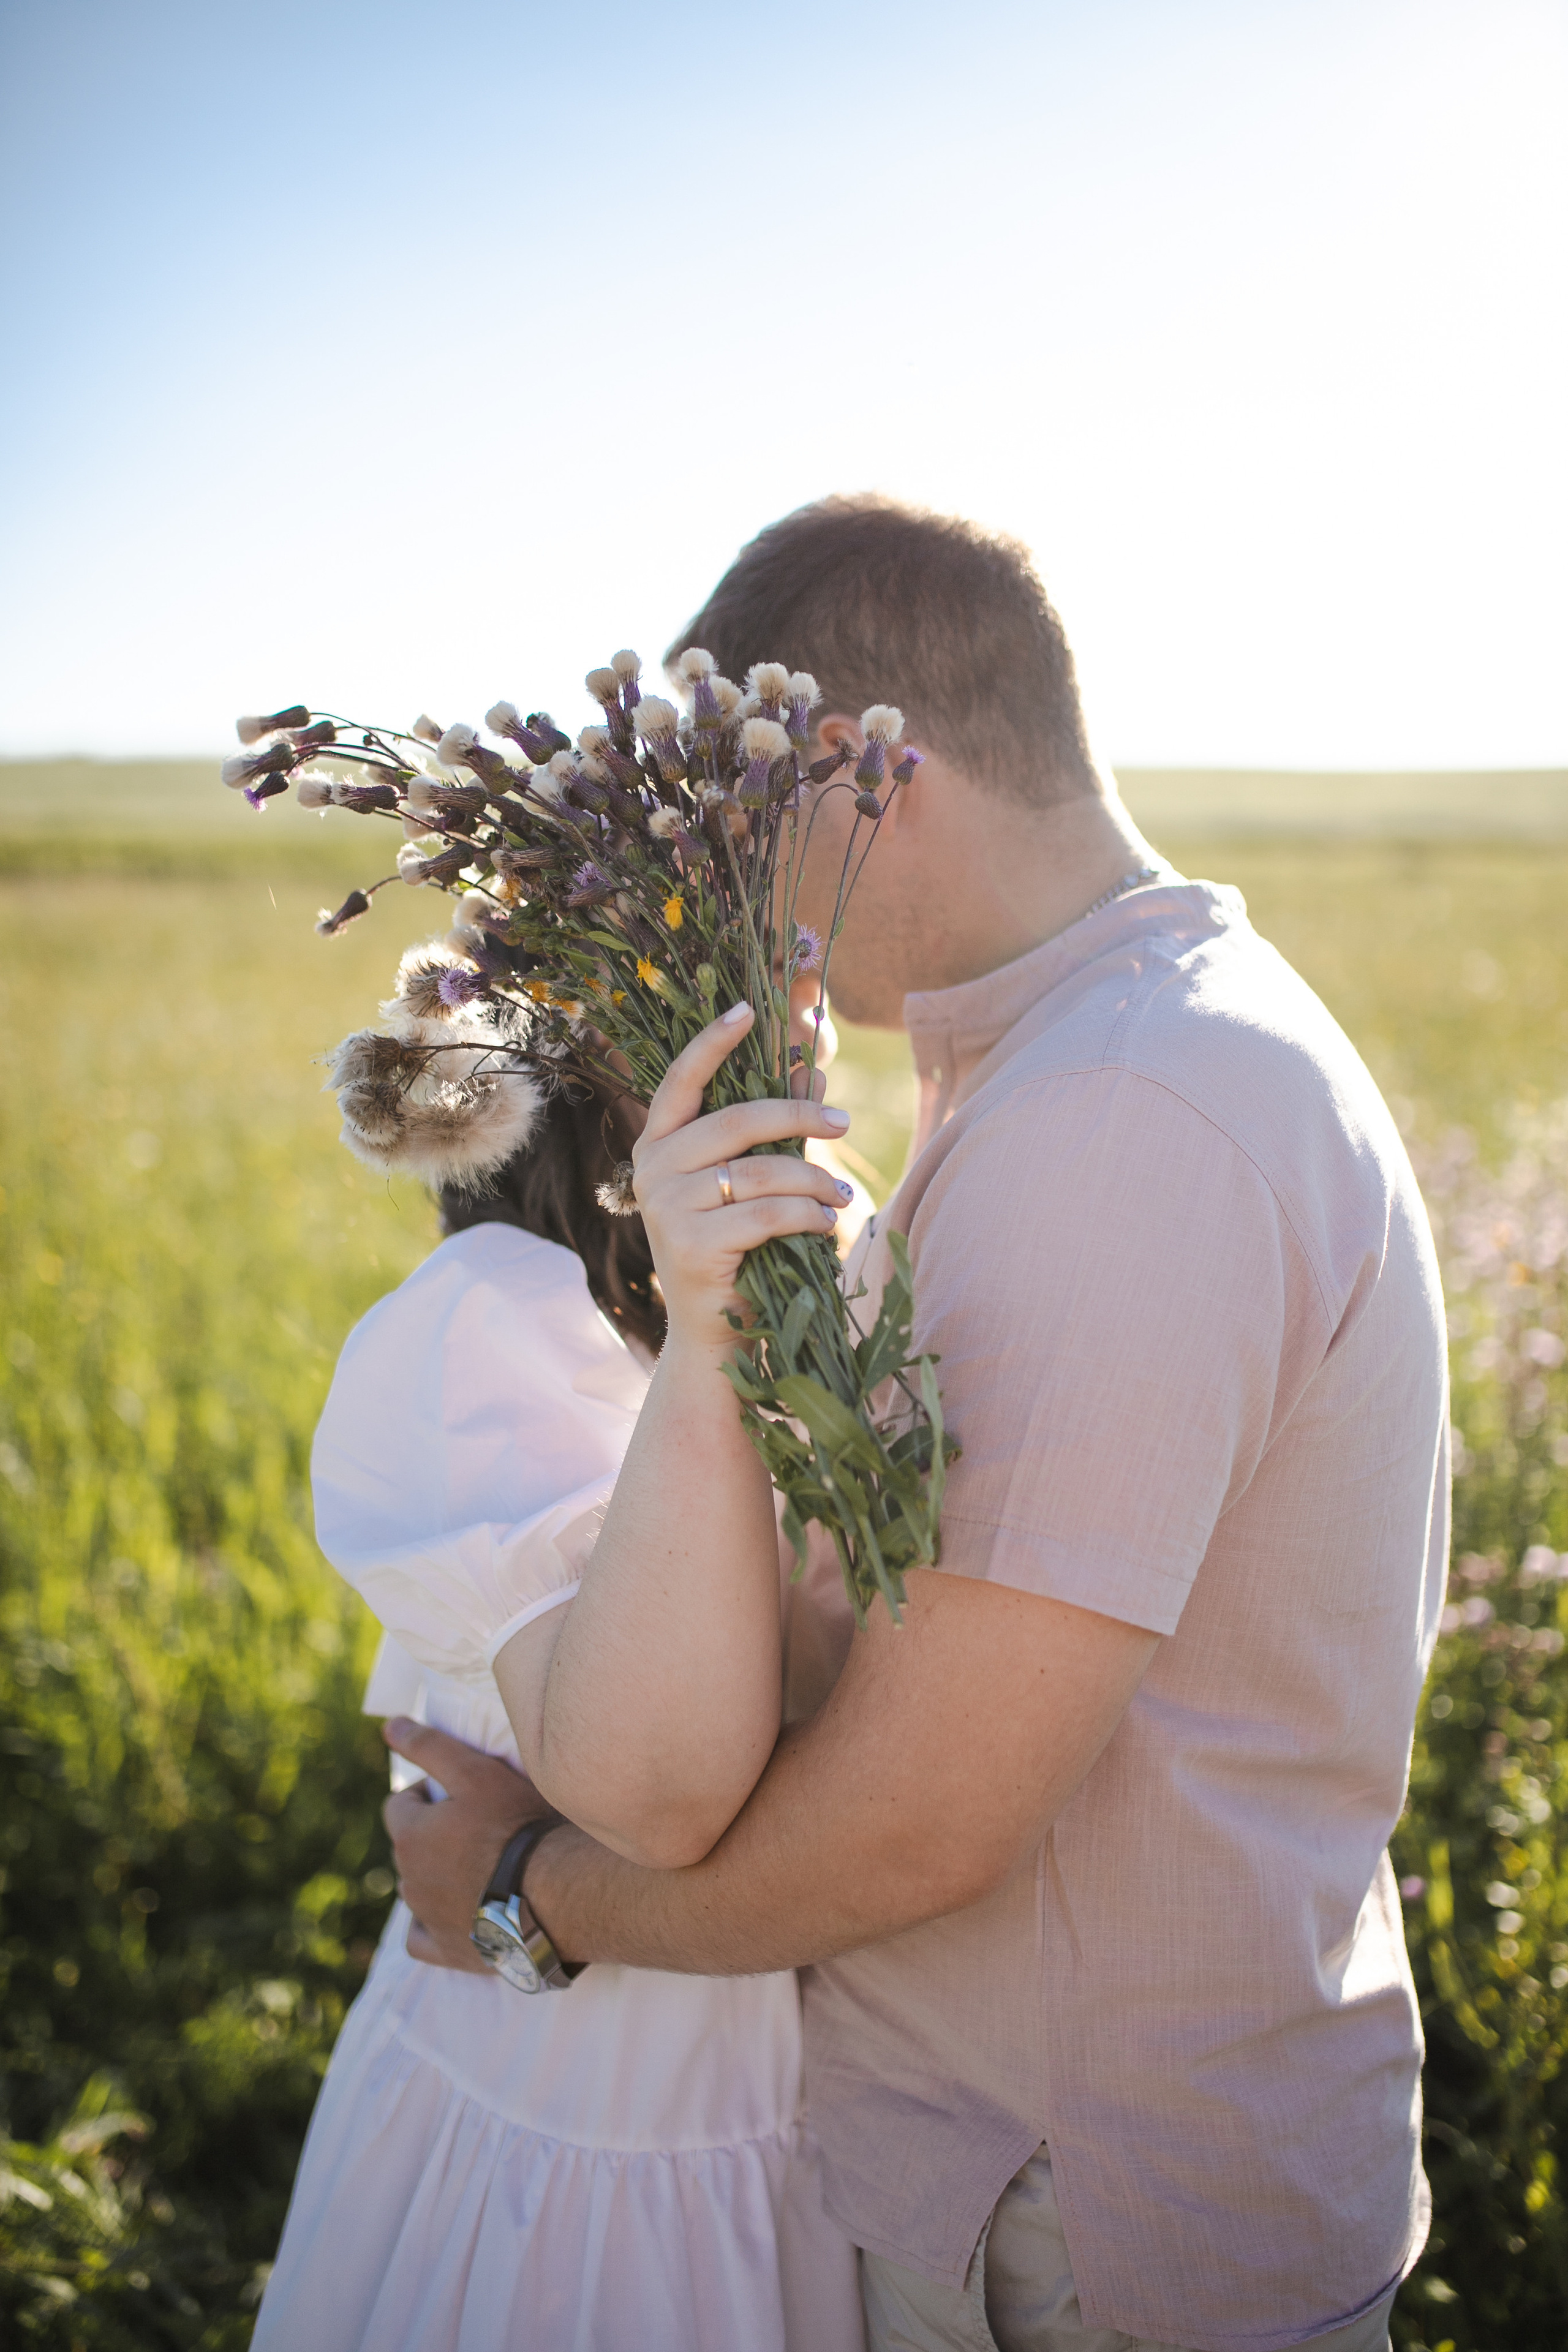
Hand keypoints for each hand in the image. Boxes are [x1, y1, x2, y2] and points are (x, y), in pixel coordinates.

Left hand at [381, 1717, 556, 1971]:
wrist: (552, 1894)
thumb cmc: (516, 1826)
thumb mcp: (475, 1772)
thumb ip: (430, 1747)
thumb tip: (389, 1724)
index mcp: (410, 1835)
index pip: (400, 1805)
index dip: (428, 1794)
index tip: (461, 1795)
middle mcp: (409, 1880)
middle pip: (410, 1848)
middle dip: (434, 1835)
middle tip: (480, 1827)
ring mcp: (426, 1918)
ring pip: (417, 1889)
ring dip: (437, 1875)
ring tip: (482, 1866)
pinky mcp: (447, 1950)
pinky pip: (421, 1938)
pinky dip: (431, 1924)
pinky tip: (455, 1913)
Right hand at [630, 1002, 854, 1350]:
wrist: (715, 1332)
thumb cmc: (736, 1249)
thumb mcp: (749, 1181)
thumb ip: (773, 1129)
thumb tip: (814, 1070)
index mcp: (657, 1145)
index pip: (681, 1080)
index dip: (713, 1042)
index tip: (747, 1009)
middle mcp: (652, 1170)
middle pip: (736, 1120)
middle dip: (798, 1116)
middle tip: (842, 1122)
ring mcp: (666, 1208)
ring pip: (760, 1171)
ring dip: (813, 1179)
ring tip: (842, 1194)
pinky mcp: (690, 1247)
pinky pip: (766, 1214)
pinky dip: (807, 1215)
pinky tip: (826, 1223)